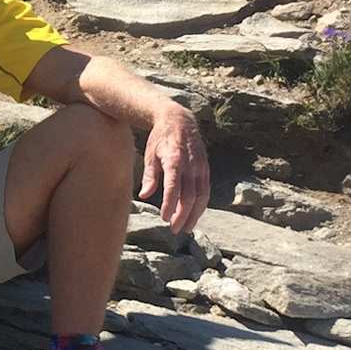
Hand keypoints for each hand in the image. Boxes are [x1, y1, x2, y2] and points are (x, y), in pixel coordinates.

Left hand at [140, 105, 210, 233]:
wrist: (179, 120)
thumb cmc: (160, 139)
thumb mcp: (150, 154)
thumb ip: (150, 176)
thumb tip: (144, 195)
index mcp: (174, 159)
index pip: (174, 186)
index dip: (170, 203)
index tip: (164, 218)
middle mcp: (190, 164)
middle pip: (190, 195)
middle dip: (183, 215)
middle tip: (174, 229)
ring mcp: (200, 167)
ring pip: (201, 196)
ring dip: (194, 214)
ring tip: (185, 227)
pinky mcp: (206, 169)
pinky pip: (205, 190)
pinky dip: (201, 205)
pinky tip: (193, 215)